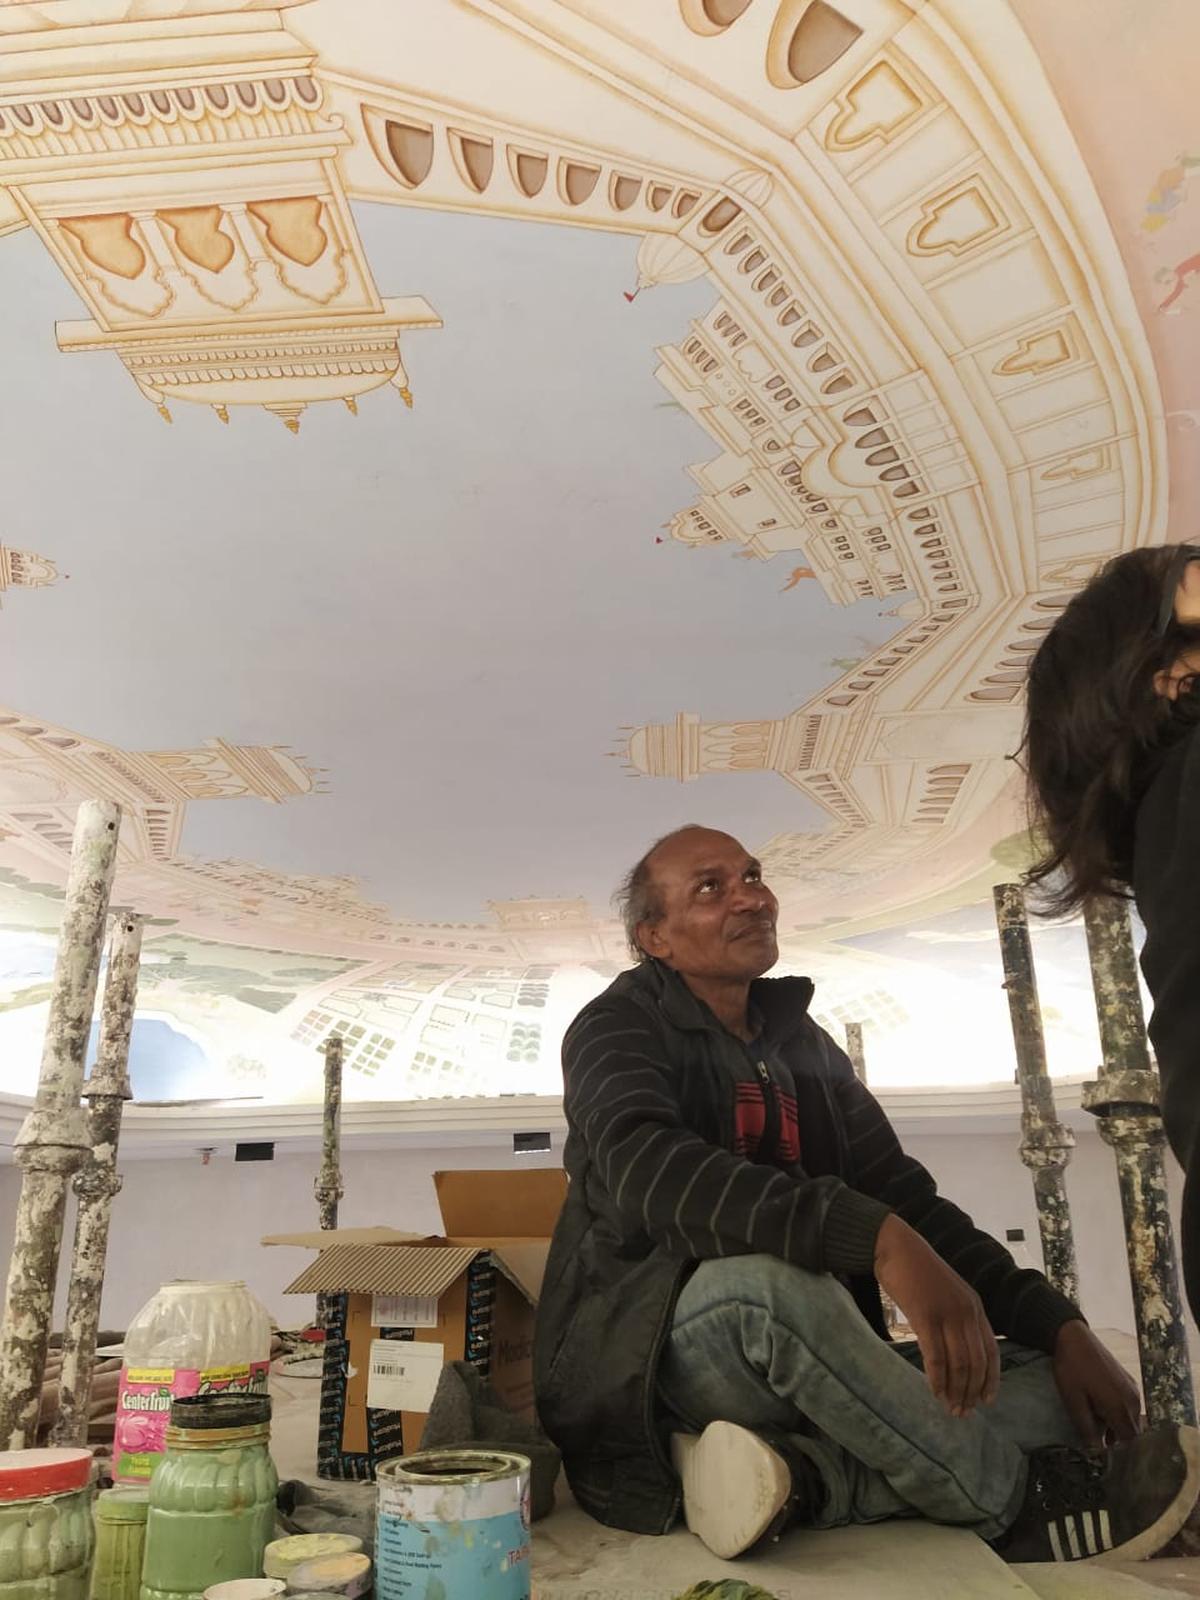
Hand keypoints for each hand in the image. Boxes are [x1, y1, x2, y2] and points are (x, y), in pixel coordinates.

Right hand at [874, 1214, 999, 1419]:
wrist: (895, 1246)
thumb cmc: (917, 1271)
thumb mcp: (947, 1293)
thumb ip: (956, 1317)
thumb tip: (959, 1351)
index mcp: (975, 1306)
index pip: (991, 1351)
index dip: (991, 1379)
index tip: (986, 1401)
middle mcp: (966, 1312)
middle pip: (976, 1362)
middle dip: (971, 1391)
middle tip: (963, 1412)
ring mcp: (946, 1313)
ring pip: (958, 1363)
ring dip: (955, 1390)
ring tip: (949, 1408)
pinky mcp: (925, 1316)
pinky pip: (935, 1356)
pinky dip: (937, 1378)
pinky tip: (934, 1391)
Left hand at [1052, 1320, 1141, 1446]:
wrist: (1073, 1336)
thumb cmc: (1071, 1369)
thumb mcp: (1074, 1402)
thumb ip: (1087, 1429)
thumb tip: (1096, 1453)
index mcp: (1120, 1407)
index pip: (1130, 1442)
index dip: (1120, 1453)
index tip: (1106, 1458)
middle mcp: (1132, 1400)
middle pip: (1133, 1432)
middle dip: (1119, 1442)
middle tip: (1100, 1446)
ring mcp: (1132, 1389)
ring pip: (1131, 1419)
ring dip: (1118, 1428)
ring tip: (1098, 1431)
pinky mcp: (1128, 1380)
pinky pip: (1129, 1405)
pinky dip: (1119, 1414)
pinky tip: (1101, 1413)